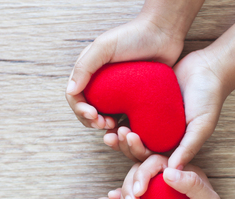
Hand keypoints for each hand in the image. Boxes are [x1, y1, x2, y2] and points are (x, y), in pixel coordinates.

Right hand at [65, 12, 183, 129]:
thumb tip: (71, 91)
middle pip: (87, 110)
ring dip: (104, 126)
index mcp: (89, 73)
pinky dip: (121, 126)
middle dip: (91, 121)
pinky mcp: (132, 100)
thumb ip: (85, 67)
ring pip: (103, 117)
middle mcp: (99, 85)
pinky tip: (127, 129)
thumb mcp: (104, 47)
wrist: (163, 34)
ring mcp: (116, 94)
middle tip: (103, 124)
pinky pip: (123, 117)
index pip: (75, 97)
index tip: (92, 114)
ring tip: (114, 126)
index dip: (80, 109)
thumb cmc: (133, 35)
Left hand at [104, 49, 226, 165]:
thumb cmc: (209, 97)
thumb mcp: (201, 125)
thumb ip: (187, 147)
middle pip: (135, 148)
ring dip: (118, 133)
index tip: (129, 137)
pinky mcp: (145, 105)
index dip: (136, 151)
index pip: (149, 157)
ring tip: (108, 127)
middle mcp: (160, 136)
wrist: (207, 67)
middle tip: (112, 135)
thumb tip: (173, 171)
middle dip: (123, 144)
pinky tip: (109, 113)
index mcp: (172, 145)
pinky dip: (118, 116)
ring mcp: (152, 121)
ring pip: (130, 133)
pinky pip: (129, 114)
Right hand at [120, 154, 234, 198]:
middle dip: (130, 185)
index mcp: (182, 172)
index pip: (156, 162)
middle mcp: (168, 180)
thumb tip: (167, 172)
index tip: (139, 192)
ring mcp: (158, 196)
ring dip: (124, 196)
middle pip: (140, 171)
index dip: (143, 173)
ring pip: (132, 185)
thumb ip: (193, 185)